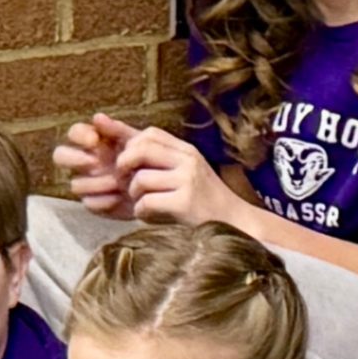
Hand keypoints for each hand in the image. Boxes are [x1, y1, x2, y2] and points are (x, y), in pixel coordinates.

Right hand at [50, 109, 146, 215]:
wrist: (162, 187)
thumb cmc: (147, 159)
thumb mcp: (137, 142)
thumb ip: (118, 129)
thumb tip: (97, 117)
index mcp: (93, 143)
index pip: (74, 133)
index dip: (79, 135)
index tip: (94, 140)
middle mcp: (84, 162)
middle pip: (60, 156)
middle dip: (74, 158)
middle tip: (93, 162)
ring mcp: (87, 183)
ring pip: (75, 183)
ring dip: (95, 183)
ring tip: (117, 183)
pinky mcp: (94, 203)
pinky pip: (87, 203)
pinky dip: (103, 201)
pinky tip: (118, 198)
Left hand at [105, 126, 242, 228]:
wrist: (235, 225)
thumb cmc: (203, 201)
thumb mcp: (185, 172)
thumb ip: (160, 159)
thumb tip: (123, 144)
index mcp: (187, 151)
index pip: (150, 133)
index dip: (128, 144)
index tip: (123, 162)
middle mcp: (189, 160)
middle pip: (141, 149)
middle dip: (124, 166)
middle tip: (125, 182)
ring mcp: (188, 180)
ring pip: (141, 178)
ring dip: (134, 194)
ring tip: (143, 203)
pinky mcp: (185, 203)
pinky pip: (147, 202)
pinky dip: (141, 212)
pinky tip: (148, 216)